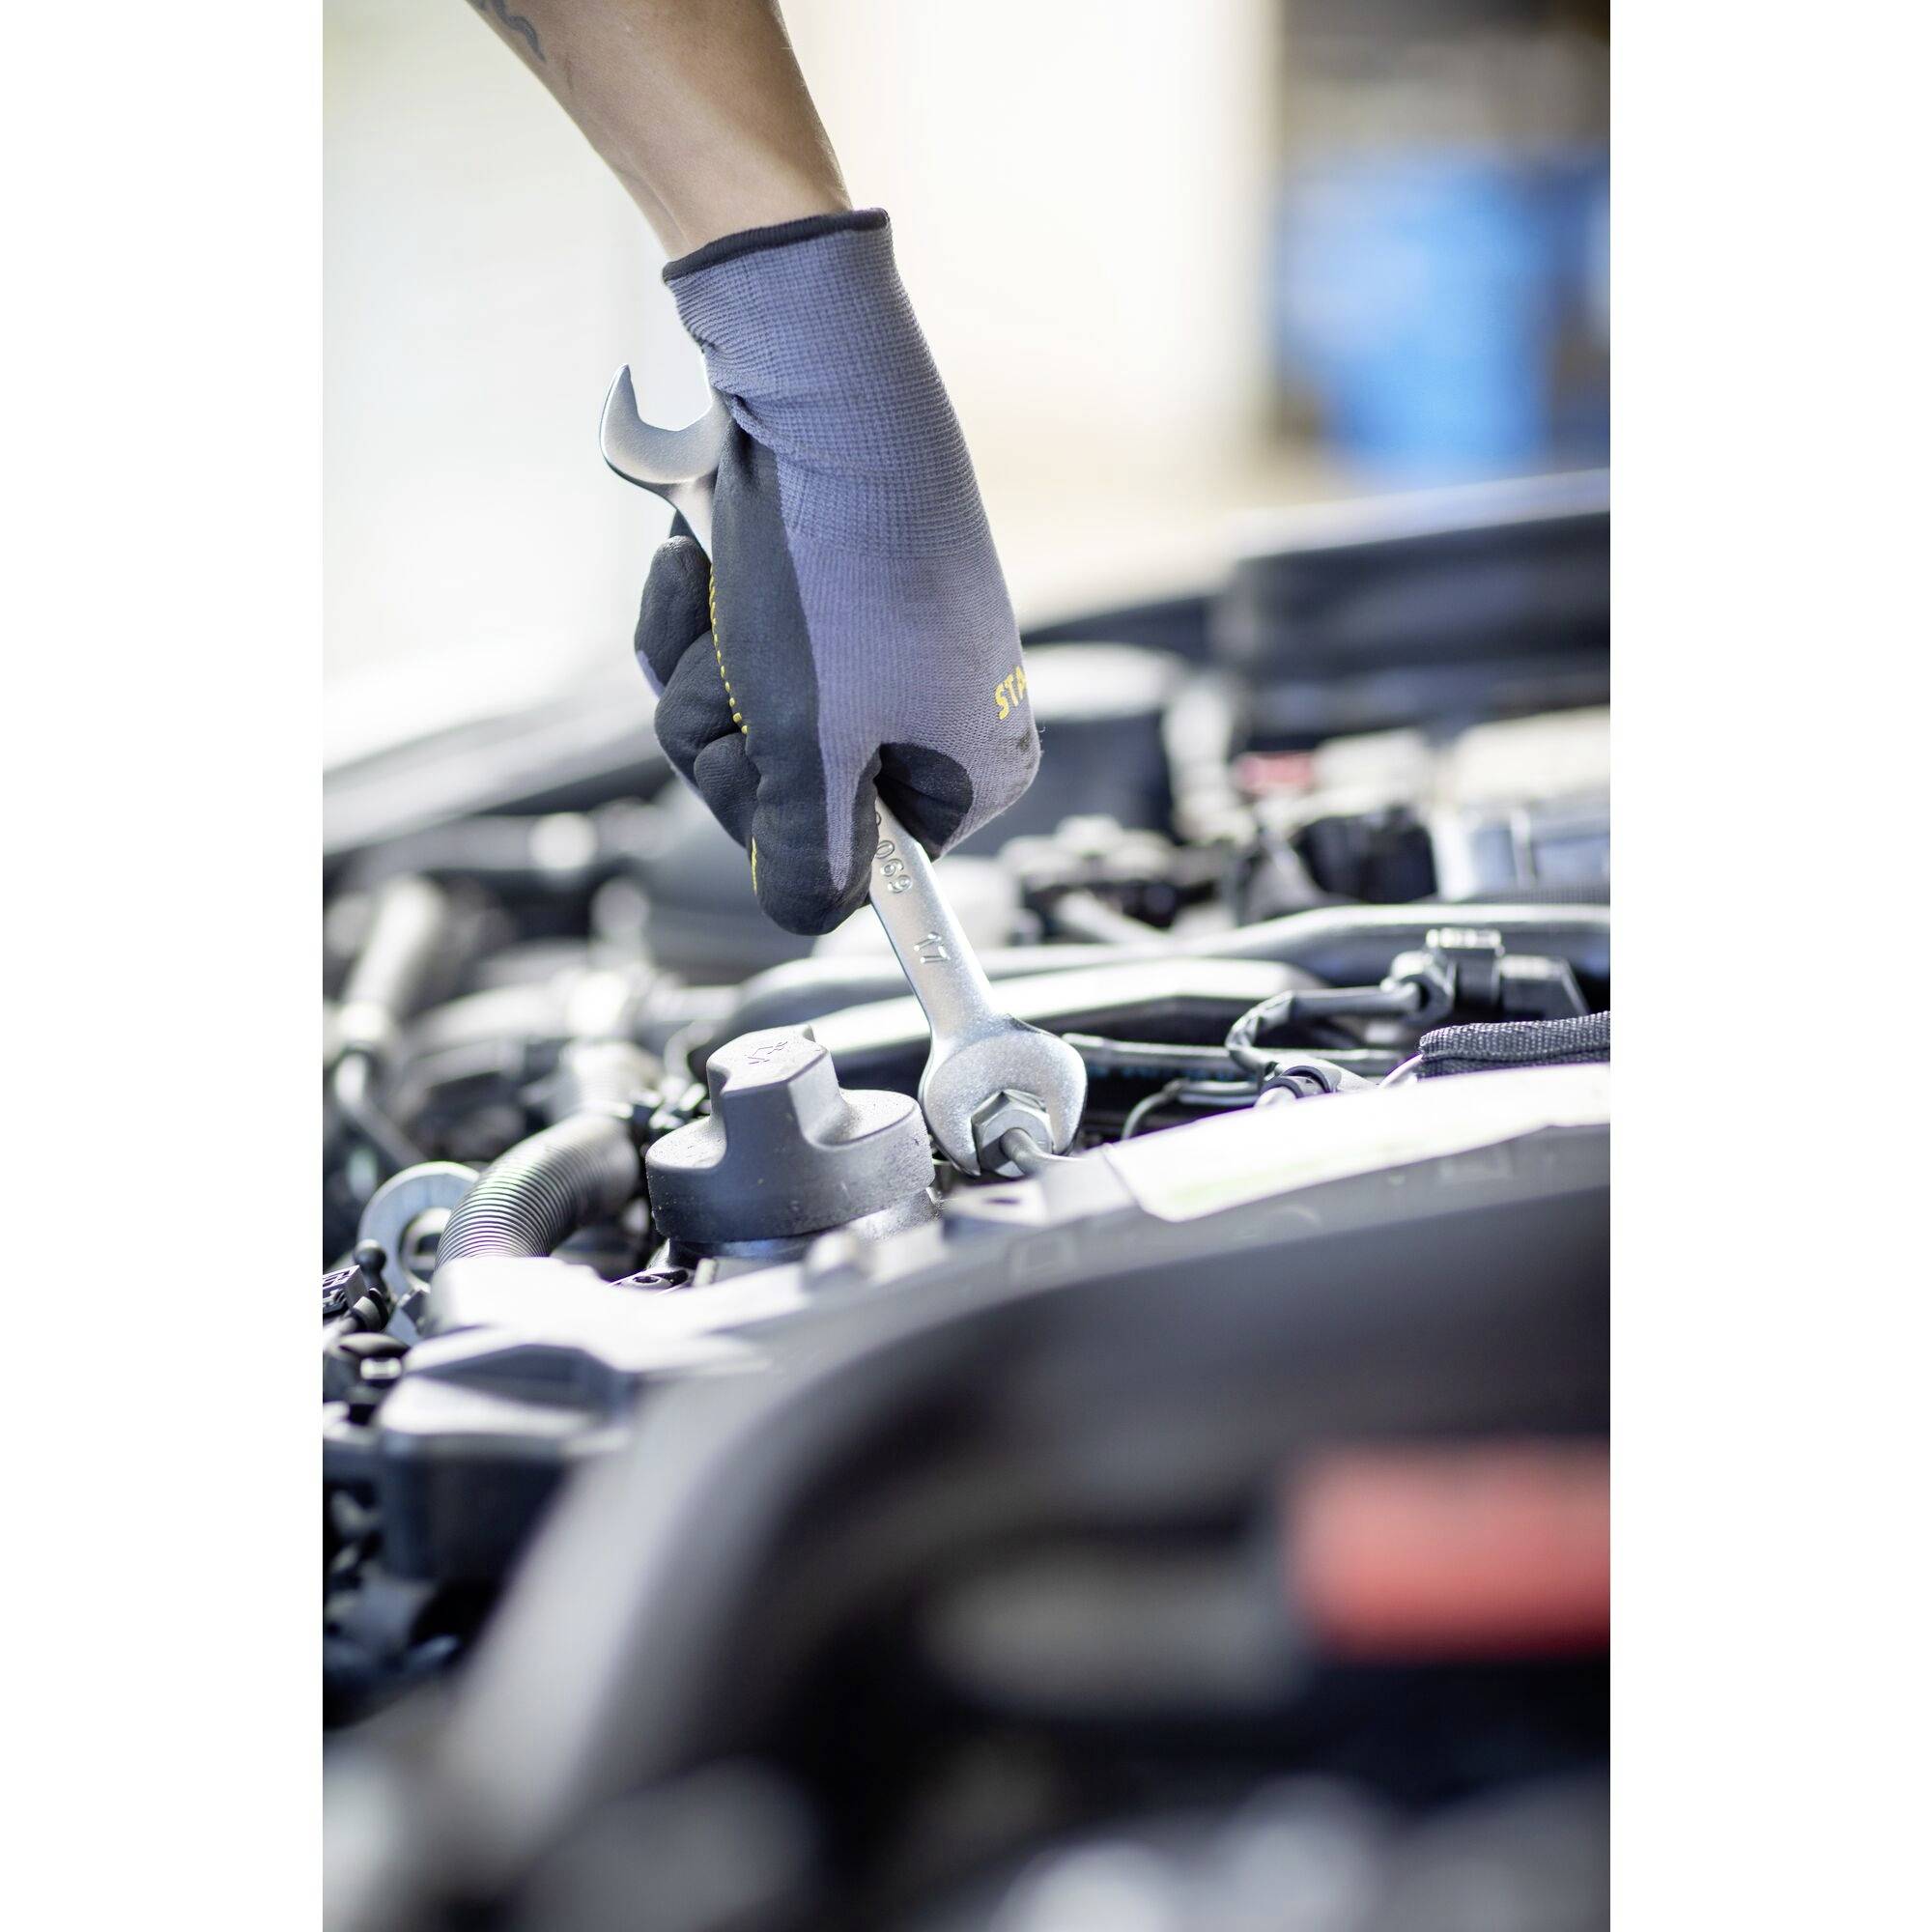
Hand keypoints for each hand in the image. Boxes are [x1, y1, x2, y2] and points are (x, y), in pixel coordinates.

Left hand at [635, 211, 1038, 933]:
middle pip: (791, 795)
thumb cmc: (839, 565)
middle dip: (731, 733)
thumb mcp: (811, 745)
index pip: (872, 865)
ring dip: (703, 665)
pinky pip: (729, 646)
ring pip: (742, 719)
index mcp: (975, 763)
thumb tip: (811, 913)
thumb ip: (807, 860)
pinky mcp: (816, 592)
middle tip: (749, 665)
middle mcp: (933, 708)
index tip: (772, 776)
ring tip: (735, 598)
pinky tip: (713, 558)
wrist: (813, 383)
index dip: (796, 829)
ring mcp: (872, 647)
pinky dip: (698, 609)